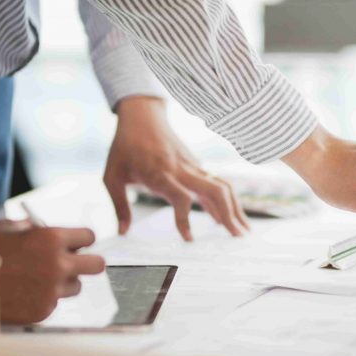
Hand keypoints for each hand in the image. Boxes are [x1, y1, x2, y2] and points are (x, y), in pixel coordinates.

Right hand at [0, 224, 105, 323]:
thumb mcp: (4, 229)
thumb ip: (30, 229)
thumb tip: (42, 229)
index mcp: (50, 238)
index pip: (88, 237)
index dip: (80, 239)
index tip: (73, 243)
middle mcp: (57, 265)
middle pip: (96, 265)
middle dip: (85, 262)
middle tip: (71, 262)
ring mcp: (51, 292)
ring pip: (76, 286)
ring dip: (63, 282)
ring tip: (36, 279)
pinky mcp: (41, 313)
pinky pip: (54, 303)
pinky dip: (43, 299)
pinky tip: (22, 294)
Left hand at [104, 96, 249, 240]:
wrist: (141, 116)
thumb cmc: (124, 147)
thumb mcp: (112, 176)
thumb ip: (119, 205)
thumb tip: (123, 232)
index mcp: (160, 173)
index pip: (180, 197)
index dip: (185, 219)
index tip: (188, 239)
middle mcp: (182, 169)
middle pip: (214, 190)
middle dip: (229, 214)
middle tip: (238, 237)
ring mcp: (193, 166)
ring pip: (222, 186)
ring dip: (235, 208)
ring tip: (244, 231)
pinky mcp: (197, 165)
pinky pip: (217, 184)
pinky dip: (227, 201)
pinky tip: (229, 219)